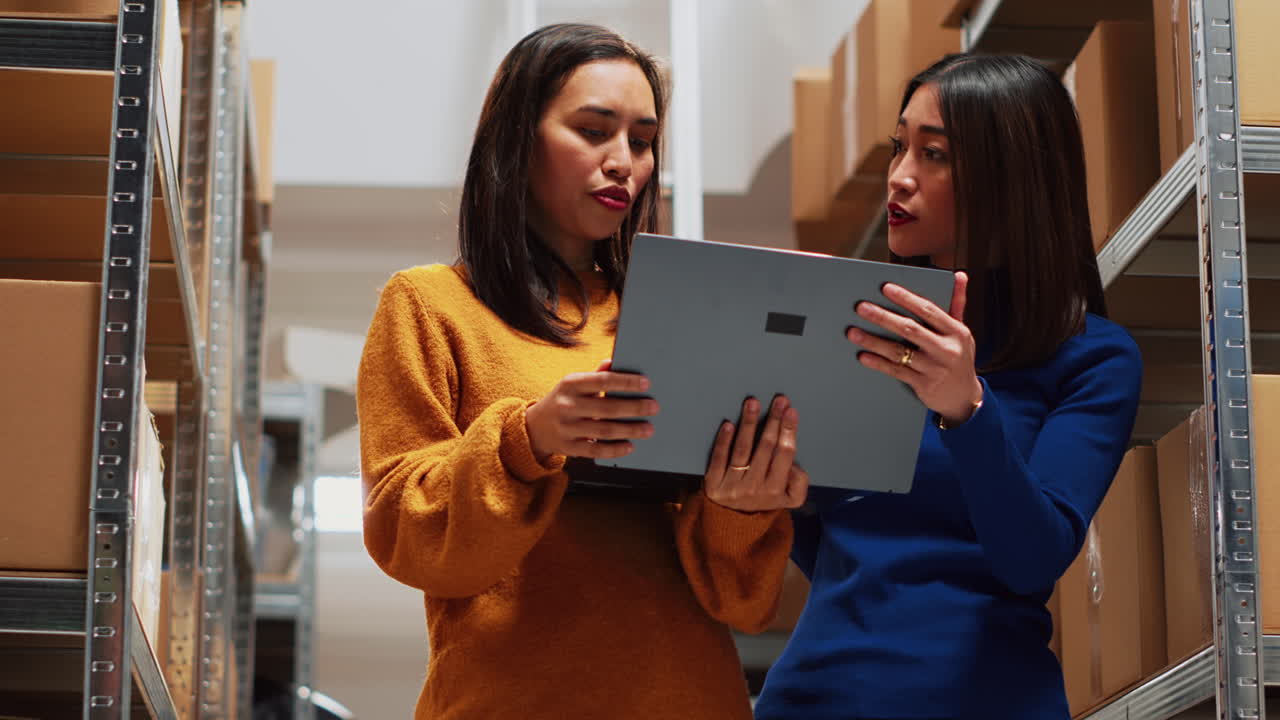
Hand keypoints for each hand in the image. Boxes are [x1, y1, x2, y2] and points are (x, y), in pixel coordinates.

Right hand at [525, 359, 658, 460]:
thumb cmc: (562, 401)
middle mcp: (567, 405)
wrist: (534, 426)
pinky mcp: (568, 447)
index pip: (602, 381)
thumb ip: (595, 375)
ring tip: (648, 428)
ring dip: (630, 430)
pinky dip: (614, 449)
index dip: (626, 382)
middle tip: (654, 407)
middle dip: (634, 408)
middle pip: (607, 408)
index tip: (646, 383)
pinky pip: (595, 450)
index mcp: (570, 384)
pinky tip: (629, 446)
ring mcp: (566, 428)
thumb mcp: (573, 384)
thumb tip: (614, 362)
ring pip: (604, 430)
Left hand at [703, 395, 808, 511]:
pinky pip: (719, 459)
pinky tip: (728, 424)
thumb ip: (800, 482)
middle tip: (779, 400)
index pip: (784, 455)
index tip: (791, 411)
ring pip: (742, 450)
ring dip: (748, 423)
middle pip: (765, 448)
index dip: (788, 431)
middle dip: (774, 421)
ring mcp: (732, 485)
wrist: (734, 523)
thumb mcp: (790, 499)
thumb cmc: (765, 499)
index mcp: (776, 489)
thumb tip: (794, 463)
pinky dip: (723, 441)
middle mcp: (754, 487)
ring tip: (752, 403)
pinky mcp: (713, 483)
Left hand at [846, 272, 983, 426]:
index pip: (928, 310)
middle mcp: (947, 349)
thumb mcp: (962, 332)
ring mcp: (934, 368)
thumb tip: (959, 275)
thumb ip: (956, 303)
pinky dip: (878, 363)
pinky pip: (896, 371)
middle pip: (910, 329)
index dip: (906, 298)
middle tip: (861, 307)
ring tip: (853, 332)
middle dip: (884, 317)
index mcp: (956, 331)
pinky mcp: (923, 385)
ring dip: (874, 341)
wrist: (964, 397)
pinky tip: (863, 355)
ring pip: (899, 351)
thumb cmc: (959, 358)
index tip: (886, 288)